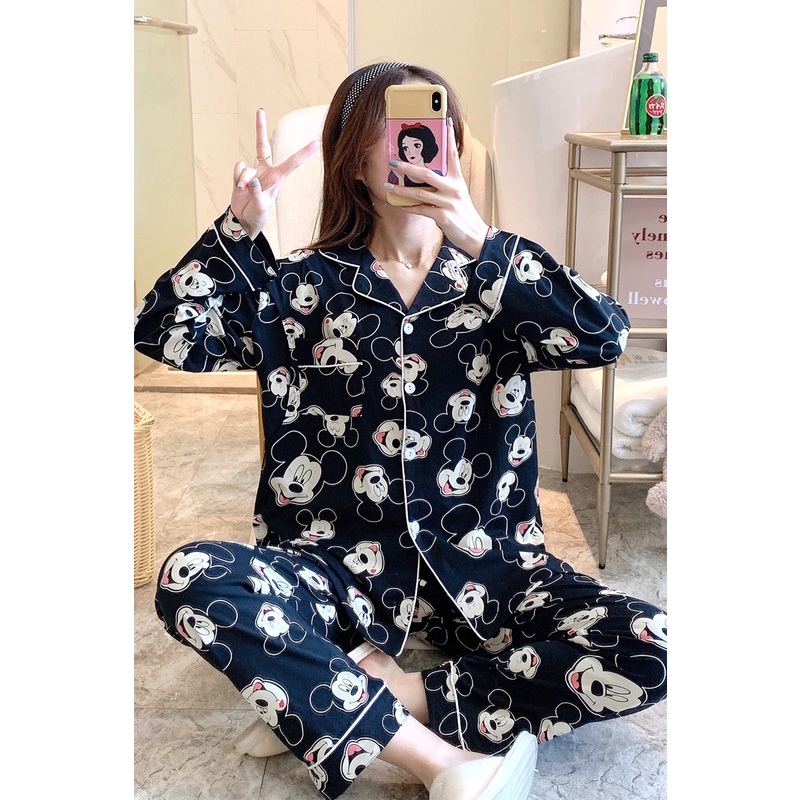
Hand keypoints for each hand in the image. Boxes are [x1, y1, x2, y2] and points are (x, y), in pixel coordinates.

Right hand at [231, 108, 319, 239]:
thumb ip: (256, 193)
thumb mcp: (260, 207)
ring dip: (242, 180)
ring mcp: (252, 172)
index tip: (316, 143)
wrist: (243, 220)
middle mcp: (265, 171)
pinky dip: (236, 178)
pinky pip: (237, 169)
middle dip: (260, 128)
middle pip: (262, 145)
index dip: (304, 153)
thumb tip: (250, 180)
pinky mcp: (241, 175)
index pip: (292, 162)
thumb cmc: (257, 215)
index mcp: (277, 178)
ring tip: (244, 191)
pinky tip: (239, 188)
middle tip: (260, 110)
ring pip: (245, 167)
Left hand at [384, 120, 488, 258]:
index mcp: (457, 179)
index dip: (449, 137)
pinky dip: (408, 207)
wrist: (474, 234)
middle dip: (407, 167)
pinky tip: (398, 204)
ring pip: (420, 192)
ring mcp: (448, 202)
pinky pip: (421, 209)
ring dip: (401, 189)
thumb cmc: (462, 212)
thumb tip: (423, 174)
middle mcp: (453, 188)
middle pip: (427, 173)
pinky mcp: (443, 216)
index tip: (444, 120)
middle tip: (392, 161)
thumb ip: (444, 182)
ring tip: (388, 184)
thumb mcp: (457, 193)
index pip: (452, 154)